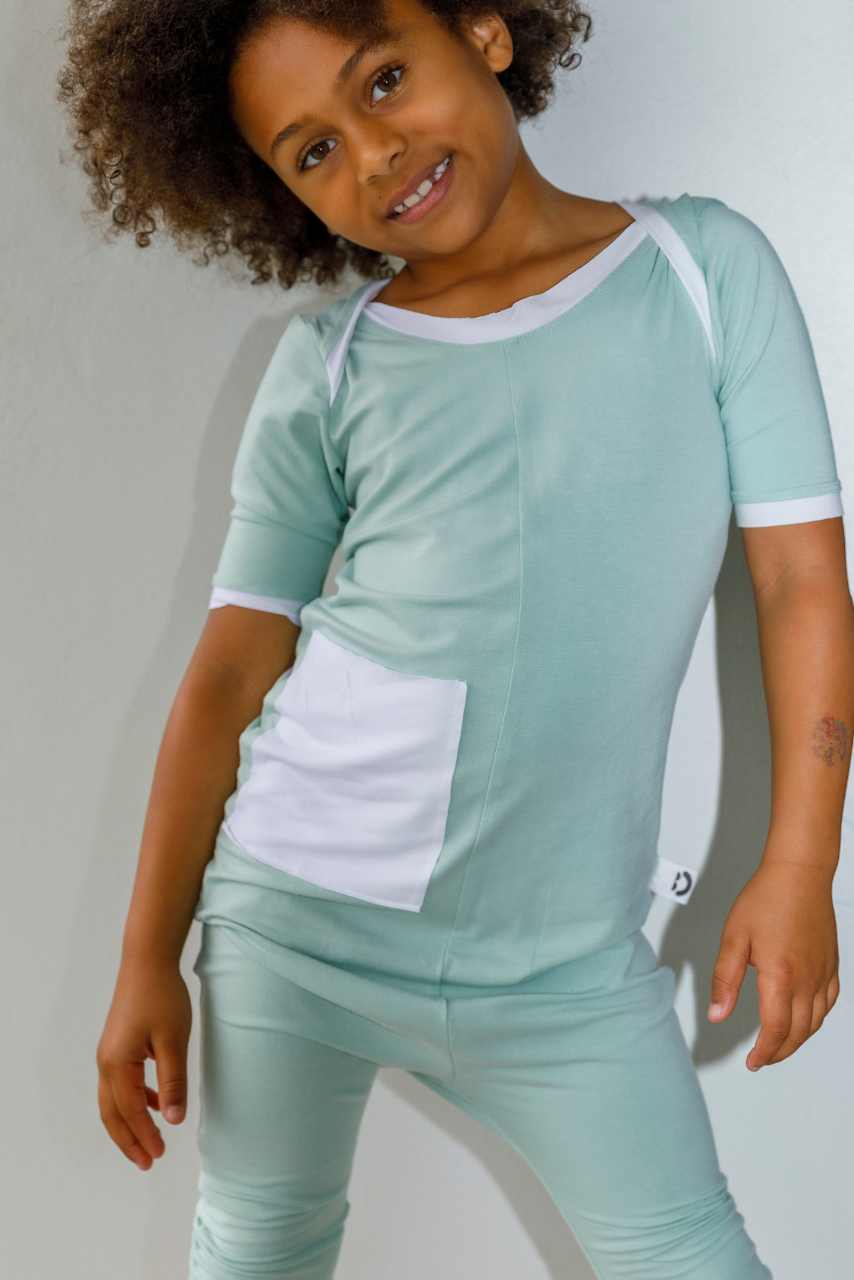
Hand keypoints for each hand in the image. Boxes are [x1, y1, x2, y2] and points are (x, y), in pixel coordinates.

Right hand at [96, 957, 192, 1169]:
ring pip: (113, 1101)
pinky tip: (155, 1104)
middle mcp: (106, 1062)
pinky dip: (135, 1100)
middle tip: (148, 1162)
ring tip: (150, 1142)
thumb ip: (173, 1082)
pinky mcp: (117, 1045)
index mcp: (117, 1064)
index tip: (160, 1155)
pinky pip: (121, 1084)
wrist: (147, 961)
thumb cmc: (162, 997)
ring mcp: (109, 1053)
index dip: (145, 1136)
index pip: (131, 1111)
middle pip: (113, 1113)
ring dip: (130, 1123)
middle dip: (129, 1140)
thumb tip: (173, 1120)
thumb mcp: (173, 1041)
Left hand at [706, 861, 839, 1070]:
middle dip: (780, 1051)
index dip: (764, 1052)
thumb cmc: (766, 899)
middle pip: (798, 1033)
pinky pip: (830, 1002)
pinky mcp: (832, 964)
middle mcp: (807, 980)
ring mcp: (823, 973)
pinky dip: (817, 1018)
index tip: (752, 1062)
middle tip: (762, 1058)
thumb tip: (717, 1014)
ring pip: (816, 1021)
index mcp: (780, 976)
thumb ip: (724, 980)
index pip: (776, 1030)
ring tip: (779, 1044)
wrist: (799, 874)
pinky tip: (806, 1017)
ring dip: (798, 1039)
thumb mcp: (734, 938)